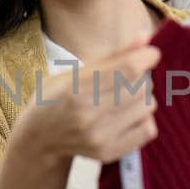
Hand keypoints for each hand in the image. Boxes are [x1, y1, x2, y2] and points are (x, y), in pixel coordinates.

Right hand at [16, 33, 161, 165]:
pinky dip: (143, 120)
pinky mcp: (109, 152)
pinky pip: (148, 130)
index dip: (146, 57)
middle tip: (126, 80)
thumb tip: (147, 36)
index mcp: (76, 88)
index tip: (151, 54)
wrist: (38, 140)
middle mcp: (88, 114)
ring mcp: (99, 137)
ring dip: (142, 98)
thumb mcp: (74, 71)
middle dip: (141, 78)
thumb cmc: (56, 98)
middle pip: (142, 87)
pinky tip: (128, 117)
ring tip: (124, 99)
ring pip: (147, 106)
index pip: (128, 69)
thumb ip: (113, 55)